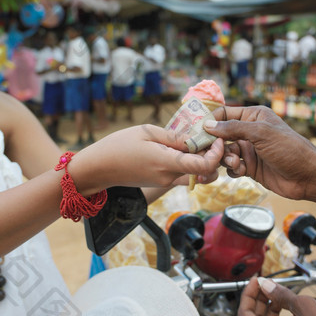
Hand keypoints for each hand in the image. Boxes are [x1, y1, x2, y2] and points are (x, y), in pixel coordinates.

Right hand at [70, 124, 222, 193]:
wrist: (98, 168)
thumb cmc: (118, 146)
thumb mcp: (147, 133)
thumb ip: (174, 137)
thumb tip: (197, 137)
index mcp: (167, 163)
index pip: (205, 166)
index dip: (217, 153)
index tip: (216, 138)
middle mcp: (169, 177)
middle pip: (205, 172)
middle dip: (213, 157)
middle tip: (210, 138)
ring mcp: (165, 182)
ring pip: (195, 174)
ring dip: (202, 161)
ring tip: (195, 141)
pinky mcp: (161, 182)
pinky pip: (182, 174)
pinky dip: (188, 163)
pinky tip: (181, 148)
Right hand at [204, 105, 315, 199]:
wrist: (307, 176)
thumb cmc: (289, 148)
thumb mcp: (261, 133)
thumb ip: (233, 128)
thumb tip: (208, 125)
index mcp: (253, 116)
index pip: (224, 114)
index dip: (210, 121)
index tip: (198, 131)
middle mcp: (249, 131)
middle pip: (220, 135)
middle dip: (215, 144)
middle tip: (210, 151)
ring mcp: (249, 150)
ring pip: (224, 152)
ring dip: (225, 158)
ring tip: (235, 162)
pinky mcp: (250, 167)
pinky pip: (231, 166)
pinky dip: (232, 169)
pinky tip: (241, 170)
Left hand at [237, 276, 315, 315]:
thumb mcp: (302, 305)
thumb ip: (279, 294)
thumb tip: (266, 285)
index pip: (245, 315)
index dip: (248, 294)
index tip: (256, 281)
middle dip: (257, 299)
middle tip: (264, 283)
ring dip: (267, 307)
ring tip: (274, 291)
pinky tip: (284, 304)